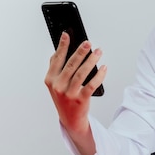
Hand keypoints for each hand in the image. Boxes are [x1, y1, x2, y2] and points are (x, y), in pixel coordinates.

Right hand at [44, 32, 105, 154]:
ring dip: (91, 61)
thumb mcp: (55, 84)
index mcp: (50, 80)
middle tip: (88, 43)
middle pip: (71, 65)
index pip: (57, 59)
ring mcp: (69, 94)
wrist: (70, 120)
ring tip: (98, 52)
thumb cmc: (64, 98)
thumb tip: (58, 50)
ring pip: (81, 73)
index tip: (67, 35)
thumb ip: (55, 68)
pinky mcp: (80, 100)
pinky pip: (91, 85)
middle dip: (80, 52)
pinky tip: (104, 68)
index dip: (62, 46)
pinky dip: (99, 75)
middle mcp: (58, 86)